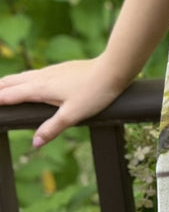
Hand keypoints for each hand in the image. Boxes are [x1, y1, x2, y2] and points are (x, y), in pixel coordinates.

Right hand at [0, 59, 130, 148]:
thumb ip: (52, 128)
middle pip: (13, 82)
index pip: (11, 95)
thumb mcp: (73, 115)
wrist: (114, 68)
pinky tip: (30, 80)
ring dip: (10, 81)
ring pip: (24, 75)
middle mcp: (43, 77)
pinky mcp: (62, 68)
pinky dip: (24, 78)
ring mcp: (53, 71)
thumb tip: (35, 143)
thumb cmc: (95, 92)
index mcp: (41, 88)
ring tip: (1, 86)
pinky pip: (35, 73)